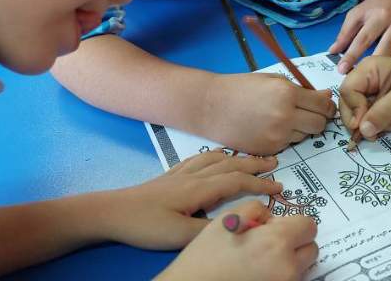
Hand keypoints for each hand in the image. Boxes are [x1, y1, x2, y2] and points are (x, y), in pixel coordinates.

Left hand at [101, 151, 281, 249]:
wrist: (112, 211)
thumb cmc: (145, 224)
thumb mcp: (179, 235)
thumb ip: (210, 230)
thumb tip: (236, 223)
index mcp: (199, 189)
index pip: (237, 181)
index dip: (260, 184)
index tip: (278, 189)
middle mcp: (193, 176)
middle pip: (230, 164)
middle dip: (254, 163)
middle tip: (275, 163)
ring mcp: (181, 173)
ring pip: (216, 158)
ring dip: (237, 156)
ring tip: (252, 156)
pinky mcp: (170, 175)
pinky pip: (199, 159)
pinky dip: (216, 155)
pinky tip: (217, 156)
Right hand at [160, 201, 317, 280]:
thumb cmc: (205, 256)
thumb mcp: (228, 218)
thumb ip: (257, 209)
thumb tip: (272, 218)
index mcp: (277, 242)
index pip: (309, 225)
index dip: (294, 222)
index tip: (277, 226)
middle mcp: (287, 267)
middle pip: (311, 248)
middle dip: (295, 242)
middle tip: (269, 242)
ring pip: (301, 267)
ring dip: (289, 259)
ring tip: (259, 259)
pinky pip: (290, 280)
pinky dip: (280, 274)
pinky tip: (257, 272)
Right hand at [202, 73, 336, 154]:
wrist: (211, 106)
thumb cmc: (242, 88)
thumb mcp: (273, 80)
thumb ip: (301, 90)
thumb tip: (327, 97)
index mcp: (287, 94)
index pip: (323, 104)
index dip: (327, 104)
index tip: (325, 104)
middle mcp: (285, 117)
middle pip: (319, 124)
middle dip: (319, 118)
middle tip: (309, 112)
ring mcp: (277, 136)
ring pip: (306, 136)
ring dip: (302, 127)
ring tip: (283, 117)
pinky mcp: (269, 149)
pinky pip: (289, 143)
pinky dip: (286, 136)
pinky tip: (270, 126)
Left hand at [329, 0, 390, 73]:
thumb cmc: (373, 6)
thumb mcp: (356, 15)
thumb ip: (345, 34)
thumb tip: (333, 52)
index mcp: (379, 16)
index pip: (364, 38)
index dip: (352, 55)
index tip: (342, 70)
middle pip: (387, 47)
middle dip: (376, 65)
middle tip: (366, 83)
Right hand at [339, 55, 390, 138]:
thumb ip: (384, 111)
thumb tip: (362, 130)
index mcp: (366, 69)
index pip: (347, 91)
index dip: (353, 109)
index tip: (365, 125)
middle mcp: (363, 79)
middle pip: (347, 103)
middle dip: (359, 120)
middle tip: (375, 133)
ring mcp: (368, 90)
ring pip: (356, 112)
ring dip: (369, 124)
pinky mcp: (374, 101)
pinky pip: (366, 116)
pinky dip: (376, 124)